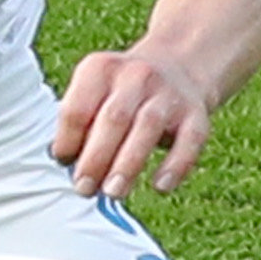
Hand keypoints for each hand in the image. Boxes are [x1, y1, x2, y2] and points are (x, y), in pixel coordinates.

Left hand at [51, 46, 216, 199]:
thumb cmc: (121, 95)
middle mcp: (135, 75)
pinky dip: (175, 165)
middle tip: (84, 188)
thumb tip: (68, 166)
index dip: (67, 140)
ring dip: (128, 164)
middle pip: (113, 118)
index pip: (77, 108)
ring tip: (113, 192)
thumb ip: (79, 125)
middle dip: (95, 158)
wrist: (176, 67)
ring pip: (148, 127)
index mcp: (100, 69)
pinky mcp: (196, 113)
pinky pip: (189, 140)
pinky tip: (160, 186)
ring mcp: (168, 93)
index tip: (64, 163)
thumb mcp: (94, 94)